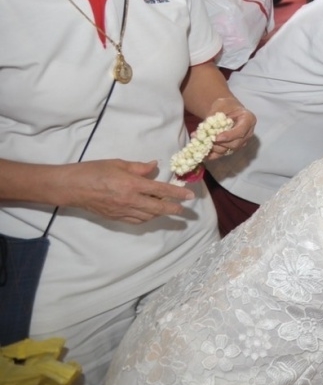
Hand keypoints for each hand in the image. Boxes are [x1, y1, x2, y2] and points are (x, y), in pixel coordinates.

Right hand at [63, 159, 195, 223]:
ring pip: (148, 216)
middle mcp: (129, 200)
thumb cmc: (93, 171)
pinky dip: (146, 218)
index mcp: (132, 184)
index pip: (160, 190)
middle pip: (158, 208)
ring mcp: (122, 211)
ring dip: (160, 214)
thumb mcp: (118, 163)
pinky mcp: (115, 218)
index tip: (189, 196)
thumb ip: (139, 167)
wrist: (71, 187)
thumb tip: (155, 166)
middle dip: (174, 209)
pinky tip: (149, 213)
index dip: (177, 194)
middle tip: (185, 210)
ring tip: (166, 207)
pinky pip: (136, 221)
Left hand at [206, 97, 255, 158]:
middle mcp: (248, 133)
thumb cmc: (226, 106)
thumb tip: (205, 127)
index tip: (216, 138)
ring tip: (198, 141)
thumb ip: (214, 115)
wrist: (228, 110)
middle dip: (219, 144)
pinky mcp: (233, 148)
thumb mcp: (221, 104)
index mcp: (248, 119)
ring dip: (213, 148)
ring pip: (228, 150)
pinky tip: (202, 153)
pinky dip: (211, 155)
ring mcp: (241, 142)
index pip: (240, 131)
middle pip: (235, 144)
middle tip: (205, 140)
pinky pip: (223, 154)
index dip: (229, 136)